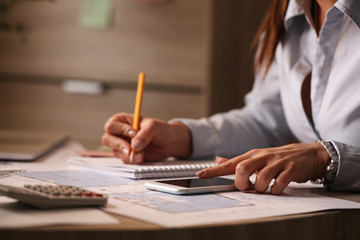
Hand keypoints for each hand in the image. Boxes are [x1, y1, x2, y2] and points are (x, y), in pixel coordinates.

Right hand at [101, 113, 191, 163]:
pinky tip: (142, 157)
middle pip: (107, 139)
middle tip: (130, 149)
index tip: (133, 133)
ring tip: (141, 154)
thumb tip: (134, 146)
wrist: (169, 143)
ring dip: (127, 154)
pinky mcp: (127, 156)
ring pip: (115, 151)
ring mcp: (122, 145)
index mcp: (122, 121)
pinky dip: (132, 160)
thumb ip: (144, 134)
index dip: (121, 130)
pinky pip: (124, 160)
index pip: (112, 126)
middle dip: (119, 145)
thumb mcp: (154, 127)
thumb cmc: (160, 130)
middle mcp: (119, 133)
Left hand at [196, 143, 330, 193]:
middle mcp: (262, 157)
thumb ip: (238, 161)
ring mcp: (277, 162)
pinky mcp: (290, 170)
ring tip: (265, 188)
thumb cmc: (278, 158)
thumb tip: (218, 160)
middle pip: (242, 169)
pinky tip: (277, 188)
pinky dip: (276, 190)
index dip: (214, 170)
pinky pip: (279, 183)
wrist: (308, 153)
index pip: (230, 163)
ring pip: (261, 178)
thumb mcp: (257, 157)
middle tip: (247, 187)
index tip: (200, 175)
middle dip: (241, 183)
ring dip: (260, 188)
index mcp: (252, 155)